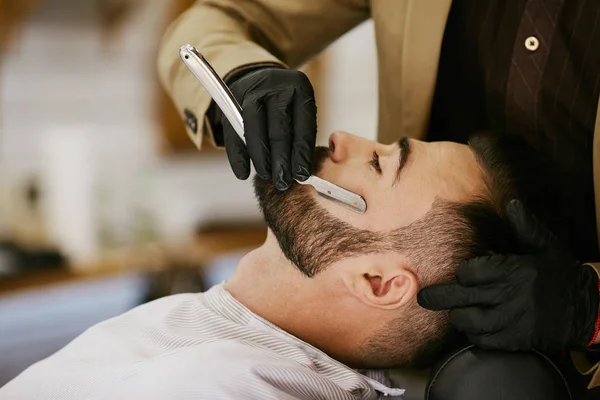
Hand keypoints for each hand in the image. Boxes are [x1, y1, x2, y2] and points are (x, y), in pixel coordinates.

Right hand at [220, 67, 316, 190]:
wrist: (257, 78)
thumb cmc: (285, 103)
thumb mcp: (299, 110)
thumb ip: (300, 135)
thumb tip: (300, 172)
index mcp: (299, 88)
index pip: (303, 126)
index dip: (301, 154)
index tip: (301, 175)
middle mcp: (275, 87)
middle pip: (279, 130)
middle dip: (281, 161)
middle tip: (283, 182)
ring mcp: (251, 92)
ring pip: (255, 131)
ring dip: (261, 159)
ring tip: (267, 176)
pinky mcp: (230, 101)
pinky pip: (233, 133)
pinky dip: (238, 156)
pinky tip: (243, 173)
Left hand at [417, 200, 599, 350]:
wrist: (586, 310)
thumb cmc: (560, 274)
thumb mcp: (546, 247)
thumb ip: (525, 227)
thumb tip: (513, 203)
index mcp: (515, 270)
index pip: (472, 272)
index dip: (464, 273)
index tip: (464, 275)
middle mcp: (511, 296)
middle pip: (464, 297)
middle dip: (440, 297)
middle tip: (423, 298)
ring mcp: (513, 320)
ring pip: (470, 321)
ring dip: (459, 316)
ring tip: (456, 312)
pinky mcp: (516, 340)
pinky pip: (484, 341)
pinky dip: (474, 335)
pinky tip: (475, 327)